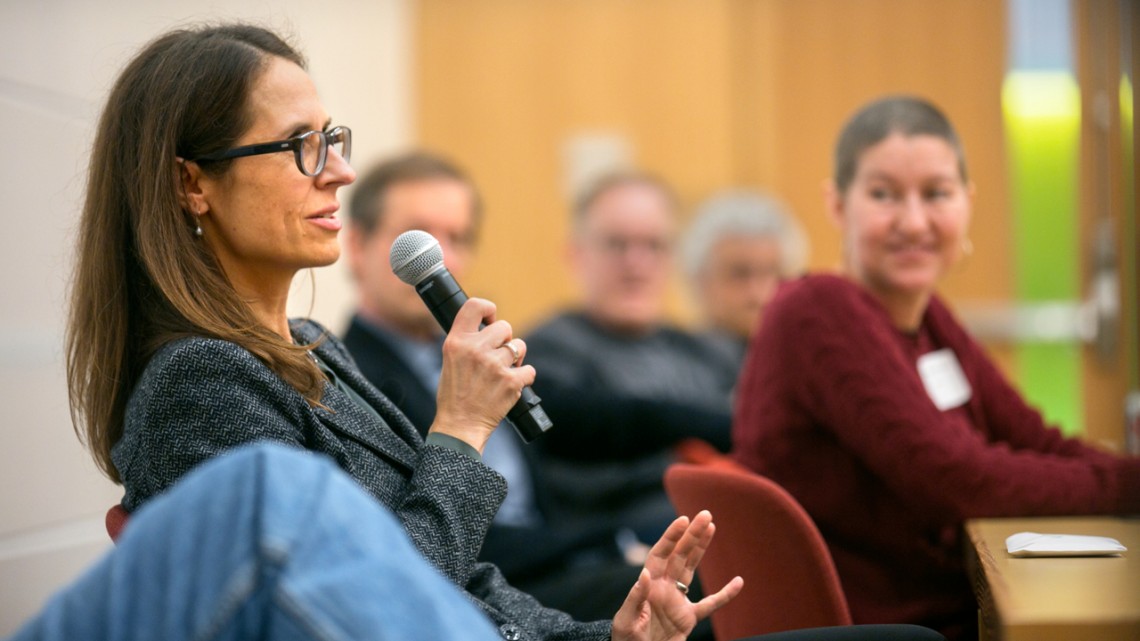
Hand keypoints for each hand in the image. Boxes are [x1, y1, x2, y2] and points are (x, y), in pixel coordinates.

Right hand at [430, 298, 534, 451]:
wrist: (459, 425)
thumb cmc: (454, 394)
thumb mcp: (450, 360)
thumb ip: (467, 341)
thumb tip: (489, 326)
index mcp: (457, 342)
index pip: (475, 306)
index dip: (489, 309)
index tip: (491, 320)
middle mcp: (476, 350)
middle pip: (505, 327)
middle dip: (505, 341)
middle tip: (497, 357)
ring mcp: (495, 365)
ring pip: (519, 346)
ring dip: (516, 359)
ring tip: (503, 372)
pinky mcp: (511, 382)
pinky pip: (529, 370)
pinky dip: (524, 377)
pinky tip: (512, 385)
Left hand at [612, 510, 742, 640]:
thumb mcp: (625, 621)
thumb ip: (635, 598)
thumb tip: (644, 575)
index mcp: (648, 585)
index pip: (660, 554)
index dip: (671, 537)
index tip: (684, 520)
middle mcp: (663, 588)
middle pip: (679, 555)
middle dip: (692, 535)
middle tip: (705, 514)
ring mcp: (677, 601)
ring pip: (692, 569)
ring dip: (701, 549)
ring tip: (711, 527)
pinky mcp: (688, 619)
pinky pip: (710, 604)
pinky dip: (725, 595)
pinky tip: (739, 582)